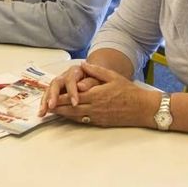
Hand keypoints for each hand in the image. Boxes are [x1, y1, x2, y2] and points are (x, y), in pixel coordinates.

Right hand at [38, 64, 102, 114]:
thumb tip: (81, 87)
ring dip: (45, 101)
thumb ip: (90, 82)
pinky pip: (49, 96)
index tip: (75, 103)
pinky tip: (43, 112)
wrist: (94, 76)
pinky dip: (45, 104)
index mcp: (75, 71)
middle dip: (52, 95)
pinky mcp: (57, 91)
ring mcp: (59, 83)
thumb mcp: (97, 79)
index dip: (71, 91)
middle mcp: (65, 76)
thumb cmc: (97, 79)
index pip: (70, 80)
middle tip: (51, 106)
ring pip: (49, 90)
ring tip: (42, 112)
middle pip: (55, 83)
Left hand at [41, 62, 156, 127]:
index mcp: (95, 95)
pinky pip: (84, 121)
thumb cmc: (129, 91)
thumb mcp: (112, 77)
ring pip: (76, 116)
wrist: (142, 108)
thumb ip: (96, 71)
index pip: (72, 97)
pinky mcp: (101, 122)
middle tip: (45, 106)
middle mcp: (95, 107)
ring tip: (52, 112)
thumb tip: (84, 64)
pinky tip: (69, 117)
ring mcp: (98, 116)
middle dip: (57, 107)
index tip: (49, 96)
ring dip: (63, 114)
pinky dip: (74, 119)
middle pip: (71, 108)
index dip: (59, 97)